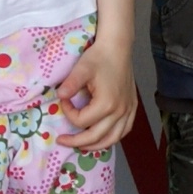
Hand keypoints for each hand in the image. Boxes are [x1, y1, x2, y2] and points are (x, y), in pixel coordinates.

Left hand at [54, 38, 138, 156]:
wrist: (118, 48)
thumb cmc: (99, 57)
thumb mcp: (81, 69)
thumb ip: (70, 84)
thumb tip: (59, 97)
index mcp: (106, 104)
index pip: (82, 121)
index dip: (68, 113)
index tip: (64, 101)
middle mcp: (120, 111)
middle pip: (96, 137)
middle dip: (77, 141)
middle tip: (62, 140)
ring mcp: (128, 111)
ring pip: (113, 139)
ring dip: (96, 145)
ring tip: (81, 146)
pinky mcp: (132, 108)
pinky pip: (124, 131)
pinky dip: (113, 137)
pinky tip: (103, 137)